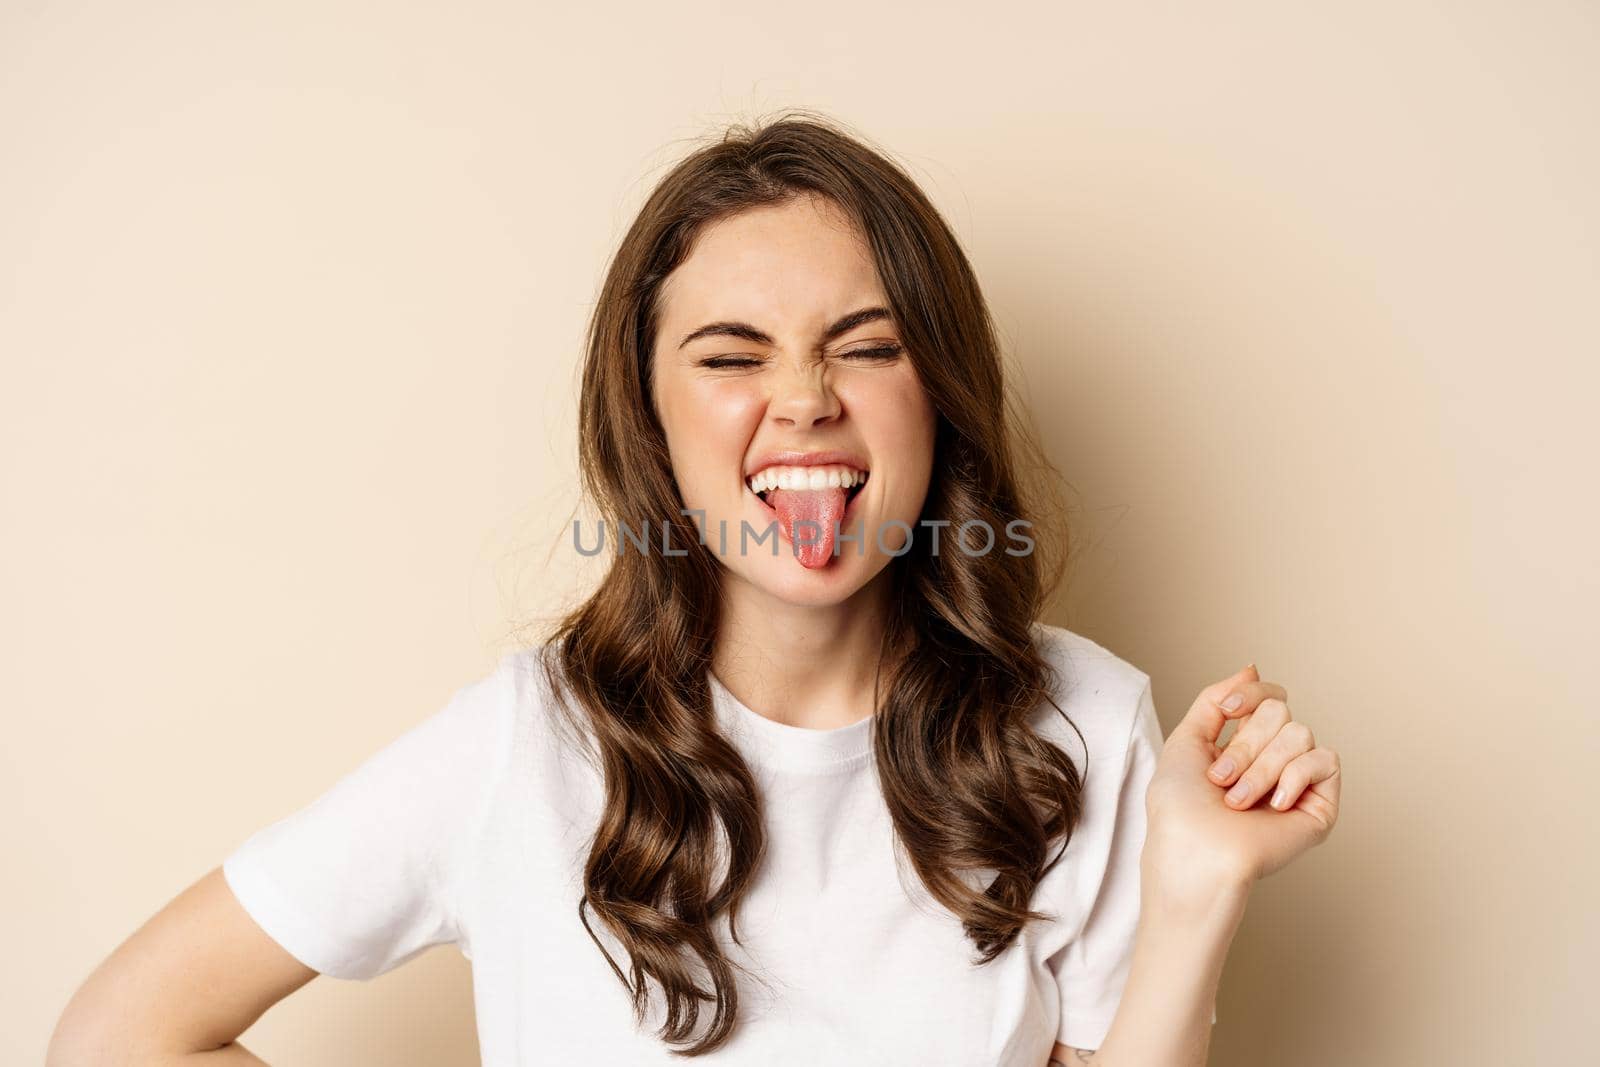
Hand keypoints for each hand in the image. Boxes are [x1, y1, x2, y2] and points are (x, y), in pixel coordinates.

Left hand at [1142, 664, 1341, 899]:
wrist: (1195, 850)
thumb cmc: (1180, 806)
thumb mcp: (1186, 739)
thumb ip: (1216, 700)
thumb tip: (1252, 668)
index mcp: (1244, 743)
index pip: (1268, 696)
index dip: (1252, 693)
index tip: (1227, 711)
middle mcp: (1274, 758)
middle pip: (1280, 710)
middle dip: (1244, 744)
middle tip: (1221, 780)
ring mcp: (1298, 780)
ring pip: (1299, 733)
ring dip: (1260, 768)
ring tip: (1239, 801)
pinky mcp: (1321, 803)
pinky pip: (1325, 759)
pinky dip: (1293, 778)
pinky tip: (1274, 805)